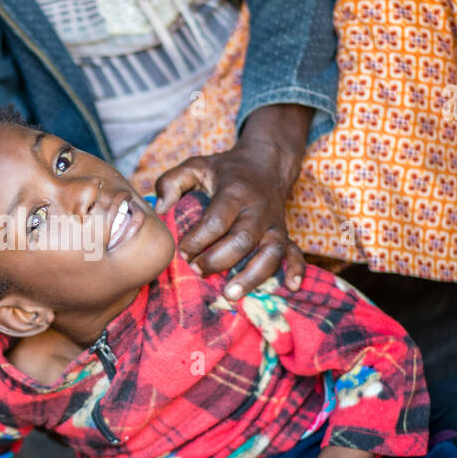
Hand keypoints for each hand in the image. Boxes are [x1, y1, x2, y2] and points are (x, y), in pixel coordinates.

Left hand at [155, 144, 305, 298]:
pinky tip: (291, 287)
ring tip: (230, 294)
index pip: (216, 221)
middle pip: (242, 240)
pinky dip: (296, 269)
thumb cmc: (225, 170)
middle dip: (218, 260)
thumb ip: (172, 181)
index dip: (198, 240)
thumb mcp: (195, 165)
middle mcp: (258, 209)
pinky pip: (295, 253)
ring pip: (270, 253)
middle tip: (197, 271)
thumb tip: (161, 209)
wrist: (266, 163)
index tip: (181, 252)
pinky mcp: (285, 234)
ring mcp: (275, 224)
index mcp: (235, 192)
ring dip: (251, 276)